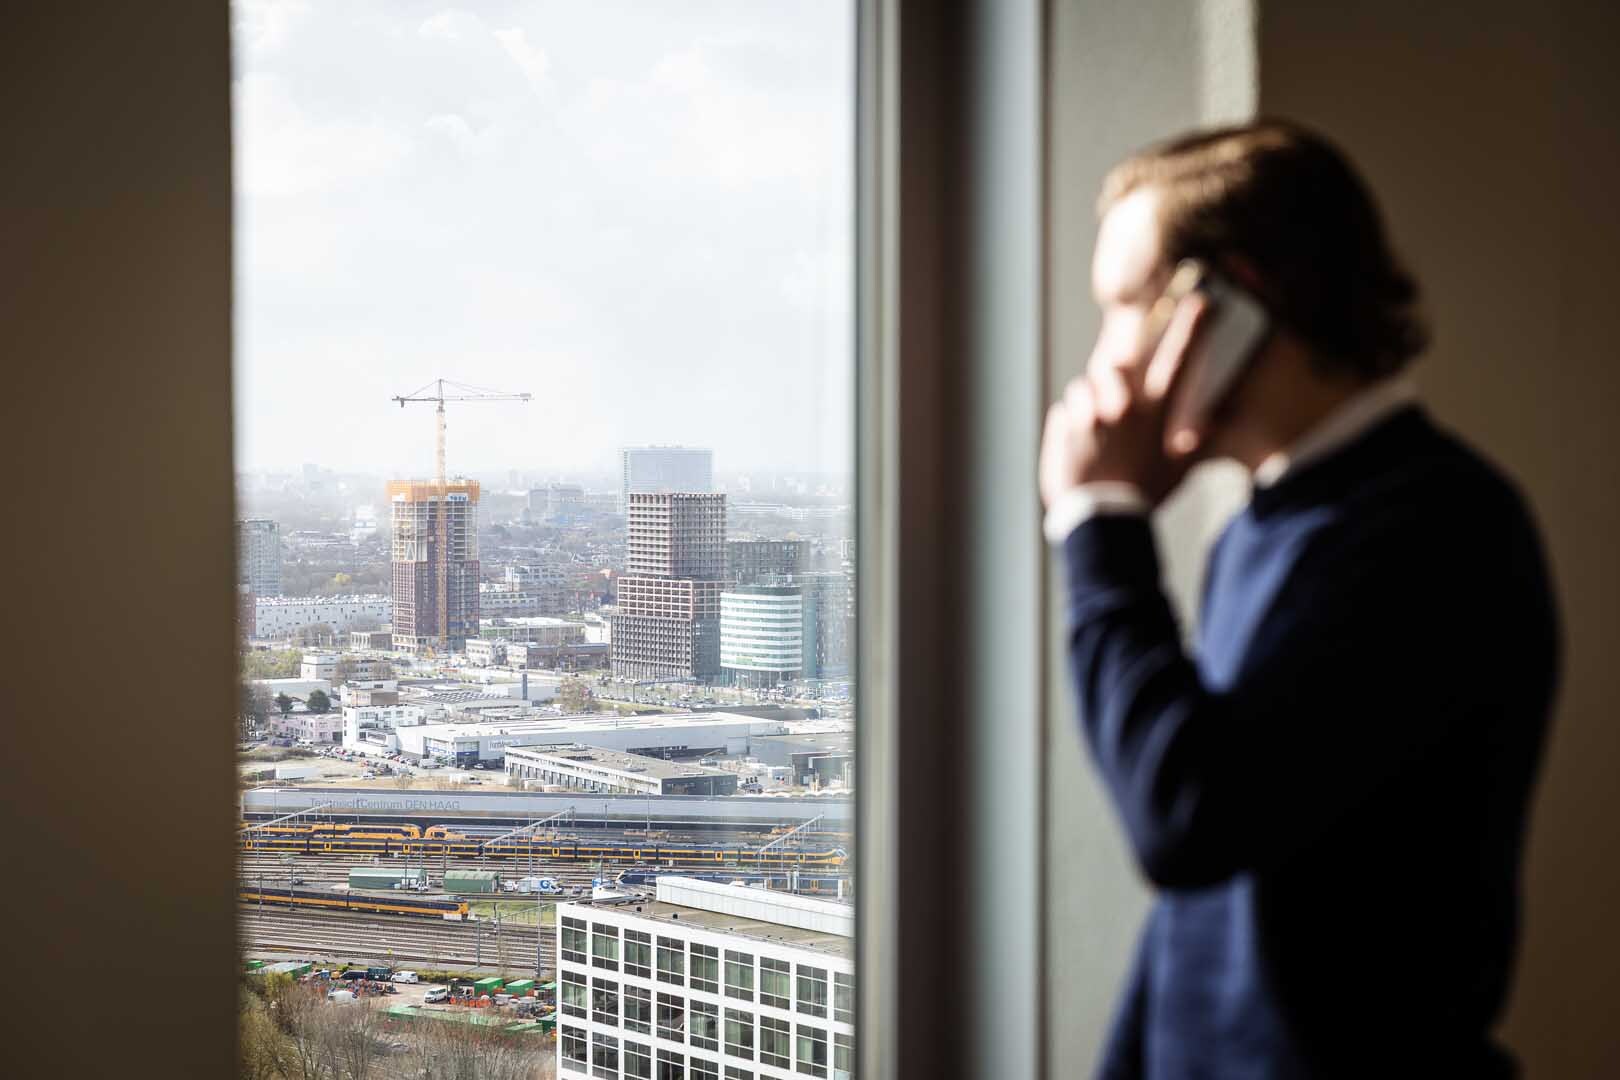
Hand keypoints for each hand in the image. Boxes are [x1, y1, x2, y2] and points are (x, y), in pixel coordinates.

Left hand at [1040, 294, 1208, 509]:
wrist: (1102, 519)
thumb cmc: (1144, 495)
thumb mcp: (1178, 471)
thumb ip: (1195, 444)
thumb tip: (1211, 427)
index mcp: (1156, 414)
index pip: (1180, 362)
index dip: (1192, 329)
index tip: (1201, 301)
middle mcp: (1125, 407)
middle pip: (1114, 364)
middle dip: (1111, 380)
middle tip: (1111, 413)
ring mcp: (1093, 414)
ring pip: (1083, 387)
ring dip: (1086, 406)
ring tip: (1092, 441)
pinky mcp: (1065, 425)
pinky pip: (1063, 411)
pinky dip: (1067, 427)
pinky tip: (1076, 451)